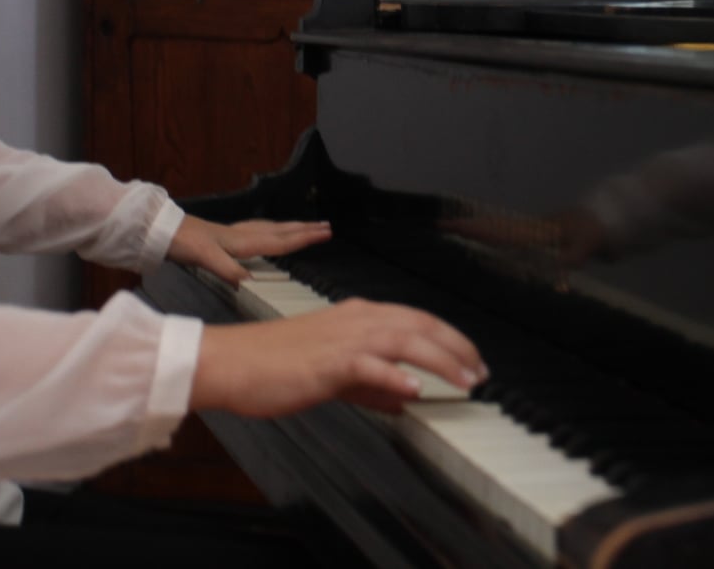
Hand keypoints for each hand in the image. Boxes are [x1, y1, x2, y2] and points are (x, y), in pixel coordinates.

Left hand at [166, 215, 331, 285]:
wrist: (159, 230)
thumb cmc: (182, 242)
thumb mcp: (204, 258)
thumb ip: (227, 269)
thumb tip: (250, 282)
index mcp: (242, 241)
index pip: (280, 241)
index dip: (303, 239)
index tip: (326, 233)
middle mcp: (241, 235)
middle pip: (280, 231)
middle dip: (304, 229)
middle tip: (326, 226)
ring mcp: (232, 234)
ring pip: (269, 229)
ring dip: (289, 228)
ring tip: (303, 227)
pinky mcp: (223, 236)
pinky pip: (257, 231)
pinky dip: (270, 231)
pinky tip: (265, 235)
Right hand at [192, 299, 484, 416]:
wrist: (232, 363)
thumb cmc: (274, 366)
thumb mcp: (332, 374)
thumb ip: (370, 384)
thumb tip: (403, 397)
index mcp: (357, 316)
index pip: (416, 319)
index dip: (450, 338)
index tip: (472, 360)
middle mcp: (355, 319)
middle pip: (420, 324)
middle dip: (457, 346)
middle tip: (482, 371)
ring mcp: (342, 338)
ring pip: (404, 339)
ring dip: (441, 359)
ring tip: (466, 379)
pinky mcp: (327, 362)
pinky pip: (368, 365)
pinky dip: (394, 375)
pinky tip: (414, 389)